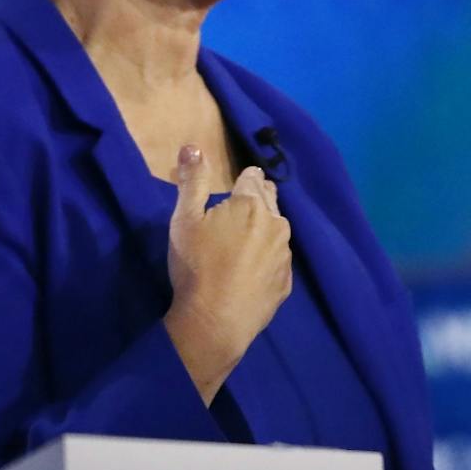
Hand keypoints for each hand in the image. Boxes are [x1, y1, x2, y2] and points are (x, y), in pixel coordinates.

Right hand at [163, 145, 291, 402]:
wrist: (215, 323)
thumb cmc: (196, 266)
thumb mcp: (184, 220)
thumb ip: (192, 180)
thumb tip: (194, 146)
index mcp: (252, 204)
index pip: (253, 177)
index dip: (240, 181)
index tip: (230, 191)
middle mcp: (277, 223)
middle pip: (269, 199)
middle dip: (255, 199)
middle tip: (234, 214)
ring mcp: (285, 254)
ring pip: (277, 230)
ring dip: (263, 229)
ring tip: (242, 244)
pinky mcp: (286, 282)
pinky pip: (278, 259)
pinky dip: (266, 258)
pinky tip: (249, 271)